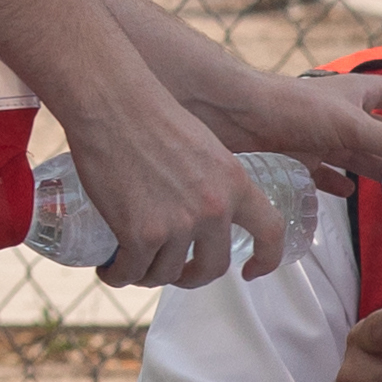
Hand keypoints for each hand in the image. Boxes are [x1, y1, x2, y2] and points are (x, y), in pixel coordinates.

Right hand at [51, 83, 293, 287]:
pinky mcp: (140, 233)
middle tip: (173, 271)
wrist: (113, 105)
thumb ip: (211, 180)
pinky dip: (117, 275)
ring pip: (166, 273)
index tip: (251, 272)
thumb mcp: (203, 148)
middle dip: (191, 276)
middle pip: (213, 267)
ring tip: (130, 264)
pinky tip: (110, 269)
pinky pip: (131, 272)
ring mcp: (178, 224)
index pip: (271, 232)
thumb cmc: (149, 116)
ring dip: (147, 276)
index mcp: (235, 183)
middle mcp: (214, 209)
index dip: (266, 259)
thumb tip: (197, 205)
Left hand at [183, 58, 381, 196]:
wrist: (231, 114)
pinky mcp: (298, 154)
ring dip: (377, 170)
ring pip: (358, 154)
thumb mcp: (351, 126)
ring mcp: (321, 135)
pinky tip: (348, 194)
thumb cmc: (291, 107)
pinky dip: (337, 182)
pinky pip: (325, 171)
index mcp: (362, 94)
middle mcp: (344, 113)